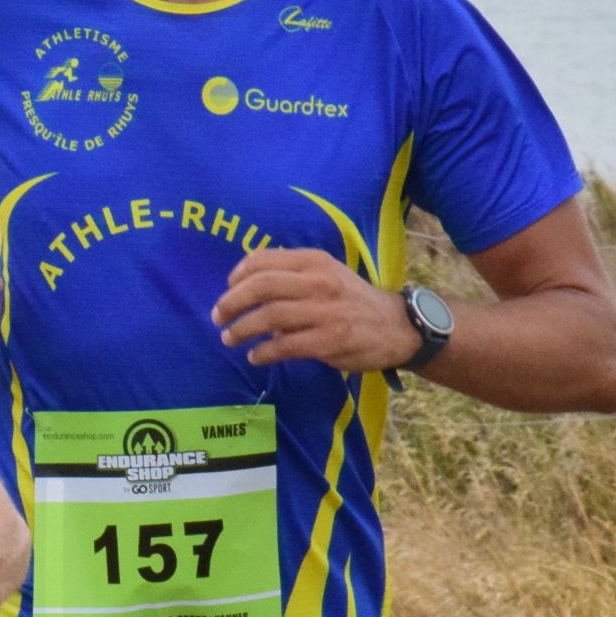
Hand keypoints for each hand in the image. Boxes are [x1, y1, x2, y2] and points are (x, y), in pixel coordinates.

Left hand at [212, 247, 422, 371]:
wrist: (398, 326)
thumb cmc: (353, 301)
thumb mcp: (328, 274)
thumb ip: (294, 275)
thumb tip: (250, 283)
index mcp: (315, 262)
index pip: (265, 260)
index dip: (238, 274)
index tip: (227, 288)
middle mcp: (319, 282)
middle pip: (261, 287)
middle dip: (231, 302)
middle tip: (217, 316)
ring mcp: (325, 312)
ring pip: (269, 316)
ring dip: (241, 329)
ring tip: (229, 337)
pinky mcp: (329, 341)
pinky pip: (285, 345)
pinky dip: (263, 351)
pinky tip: (255, 356)